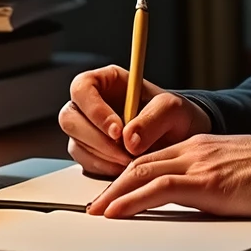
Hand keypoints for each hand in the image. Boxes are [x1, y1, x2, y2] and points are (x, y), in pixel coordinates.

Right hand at [59, 65, 211, 178]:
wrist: (180, 140)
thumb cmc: (175, 116)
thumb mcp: (172, 109)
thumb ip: (153, 118)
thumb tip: (129, 139)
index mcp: (107, 81)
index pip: (82, 88)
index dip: (94, 109)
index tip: (117, 130)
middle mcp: (92, 104)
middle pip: (70, 118)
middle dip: (95, 139)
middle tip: (123, 153)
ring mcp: (88, 130)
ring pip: (76, 143)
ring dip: (102, 157)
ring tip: (131, 161)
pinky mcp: (91, 152)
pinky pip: (85, 163)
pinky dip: (104, 169)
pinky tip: (125, 169)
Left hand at [86, 134, 250, 218]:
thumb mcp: (234, 170)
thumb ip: (210, 177)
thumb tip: (194, 198)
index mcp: (200, 146)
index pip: (154, 158)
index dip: (128, 176)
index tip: (113, 193)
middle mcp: (194, 150)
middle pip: (140, 164)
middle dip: (114, 185)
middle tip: (95, 205)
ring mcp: (199, 164)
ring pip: (142, 173)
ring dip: (114, 194)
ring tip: (97, 212)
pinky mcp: (206, 183)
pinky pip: (158, 189)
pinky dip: (131, 200)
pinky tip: (116, 212)